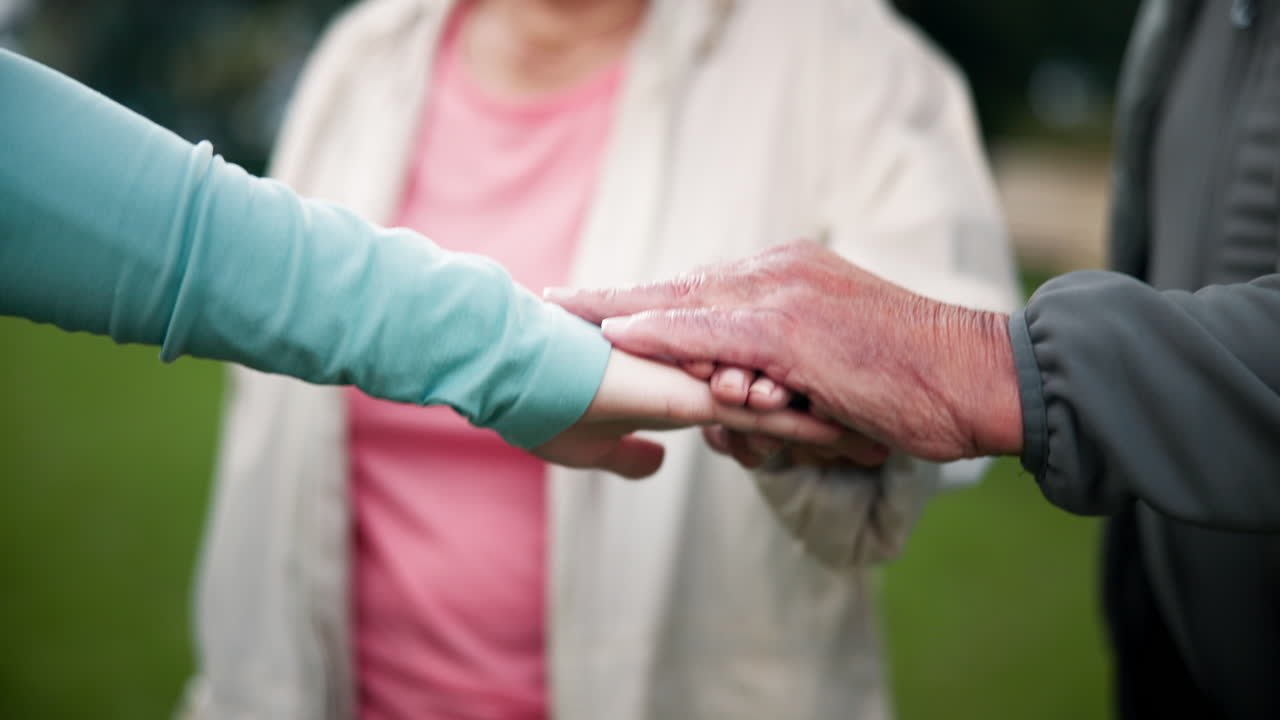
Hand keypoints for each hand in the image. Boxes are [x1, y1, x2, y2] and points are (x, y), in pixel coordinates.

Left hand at [545, 239, 1021, 461]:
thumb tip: (725, 407)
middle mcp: (782, 275)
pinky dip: (662, 331)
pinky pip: (713, 330)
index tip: (594, 303)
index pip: (700, 287)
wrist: (979, 377)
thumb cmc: (913, 383)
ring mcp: (787, 298)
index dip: (644, 297)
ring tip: (562, 313)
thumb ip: (779, 374)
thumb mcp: (834, 370)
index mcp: (791, 278)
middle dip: (612, 296)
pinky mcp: (796, 330)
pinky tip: (615, 332)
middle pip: (678, 286)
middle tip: (553, 301)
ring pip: (686, 303)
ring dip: (620, 309)